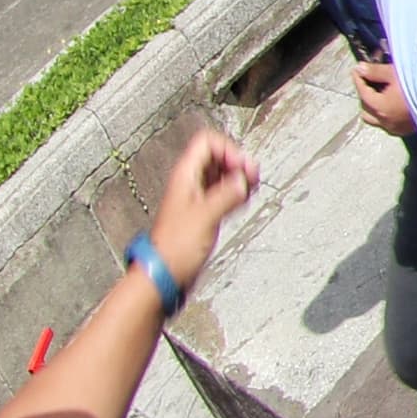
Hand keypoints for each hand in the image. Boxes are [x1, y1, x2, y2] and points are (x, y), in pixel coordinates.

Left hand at [149, 127, 260, 287]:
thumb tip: (244, 180)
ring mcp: (197, 198)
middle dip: (238, 163)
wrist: (165, 274)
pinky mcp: (204, 213)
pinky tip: (242, 201)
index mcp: (184, 177)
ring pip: (222, 174)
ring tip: (250, 188)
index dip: (229, 150)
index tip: (242, 168)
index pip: (207, 143)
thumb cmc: (175, 248)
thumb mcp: (205, 216)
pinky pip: (224, 192)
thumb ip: (227, 195)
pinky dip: (236, 193)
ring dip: (239, 178)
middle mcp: (190, 184)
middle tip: (252, 178)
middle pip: (217, 156)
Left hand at [348, 56, 413, 139]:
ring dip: (373, 107)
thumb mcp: (396, 74)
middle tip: (369, 80)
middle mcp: (385, 121)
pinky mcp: (405, 130)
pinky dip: (384, 115)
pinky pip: (386, 125)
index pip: (362, 92)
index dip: (358, 79)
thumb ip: (375, 71)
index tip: (357, 70)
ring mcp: (395, 128)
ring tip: (379, 94)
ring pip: (374, 119)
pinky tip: (391, 105)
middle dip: (364, 93)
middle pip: (365, 108)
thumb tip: (360, 68)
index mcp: (380, 107)